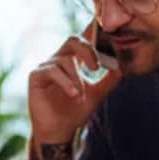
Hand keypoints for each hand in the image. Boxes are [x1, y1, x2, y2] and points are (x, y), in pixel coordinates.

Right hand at [28, 22, 121, 143]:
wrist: (59, 131)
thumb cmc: (75, 111)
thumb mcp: (97, 94)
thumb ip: (109, 79)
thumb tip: (122, 66)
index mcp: (74, 60)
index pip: (83, 39)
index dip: (93, 29)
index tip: (105, 28)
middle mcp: (59, 59)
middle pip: (73, 40)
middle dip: (88, 51)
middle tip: (97, 68)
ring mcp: (47, 66)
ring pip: (65, 60)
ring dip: (77, 78)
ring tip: (80, 96)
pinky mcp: (36, 76)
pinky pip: (52, 71)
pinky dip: (66, 82)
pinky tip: (73, 95)